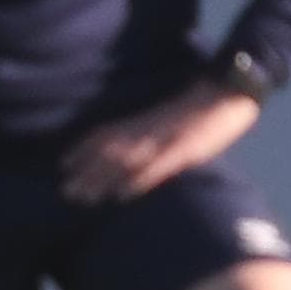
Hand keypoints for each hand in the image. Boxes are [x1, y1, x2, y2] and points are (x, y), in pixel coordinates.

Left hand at [62, 84, 261, 204]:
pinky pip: (156, 168)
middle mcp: (147, 129)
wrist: (228, 91)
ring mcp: (163, 139)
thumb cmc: (200, 105)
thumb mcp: (167, 114)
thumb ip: (147, 127)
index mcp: (144, 120)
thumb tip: (131, 144)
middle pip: (109, 152)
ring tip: (83, 198)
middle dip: (87, 172)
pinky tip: (121, 196)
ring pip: (125, 162)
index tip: (63, 164)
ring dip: (103, 180)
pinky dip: (137, 182)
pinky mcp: (183, 149)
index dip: (83, 149)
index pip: (105, 133)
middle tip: (66, 192)